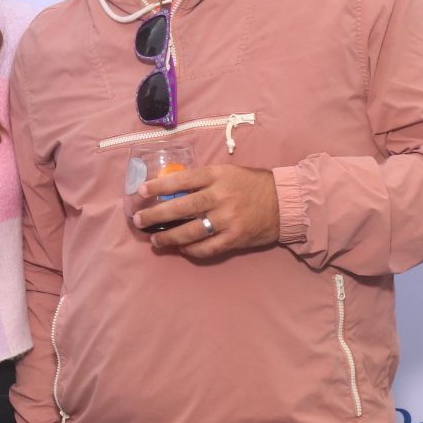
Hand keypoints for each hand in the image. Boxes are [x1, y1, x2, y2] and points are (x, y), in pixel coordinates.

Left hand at [135, 165, 279, 258]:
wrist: (284, 202)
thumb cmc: (252, 184)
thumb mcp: (228, 172)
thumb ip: (203, 180)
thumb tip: (171, 190)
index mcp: (217, 176)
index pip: (182, 180)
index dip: (159, 186)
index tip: (141, 192)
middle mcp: (221, 196)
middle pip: (181, 208)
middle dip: (155, 215)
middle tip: (138, 221)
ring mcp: (228, 219)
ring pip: (190, 231)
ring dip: (169, 237)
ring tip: (155, 240)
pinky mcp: (235, 238)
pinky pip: (207, 248)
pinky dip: (191, 250)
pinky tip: (181, 248)